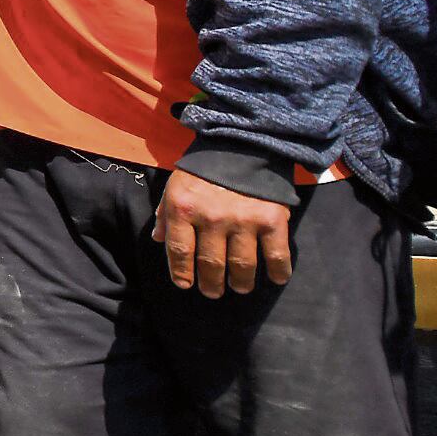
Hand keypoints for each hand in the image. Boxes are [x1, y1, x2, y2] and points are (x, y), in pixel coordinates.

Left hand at [153, 168, 293, 297]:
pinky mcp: (272, 219)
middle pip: (211, 263)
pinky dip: (278, 271)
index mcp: (184, 209)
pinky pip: (276, 255)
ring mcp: (243, 220)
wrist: (243, 144)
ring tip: (239, 287)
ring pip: (242, 265)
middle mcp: (212, 218)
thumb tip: (158, 239)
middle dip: (211, 284)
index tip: (186, 285)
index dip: (182, 273)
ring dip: (240, 283)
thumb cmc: (204, 169)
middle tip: (213, 292)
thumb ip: (166, 213)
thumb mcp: (176, 186)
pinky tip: (275, 278)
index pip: (179, 251)